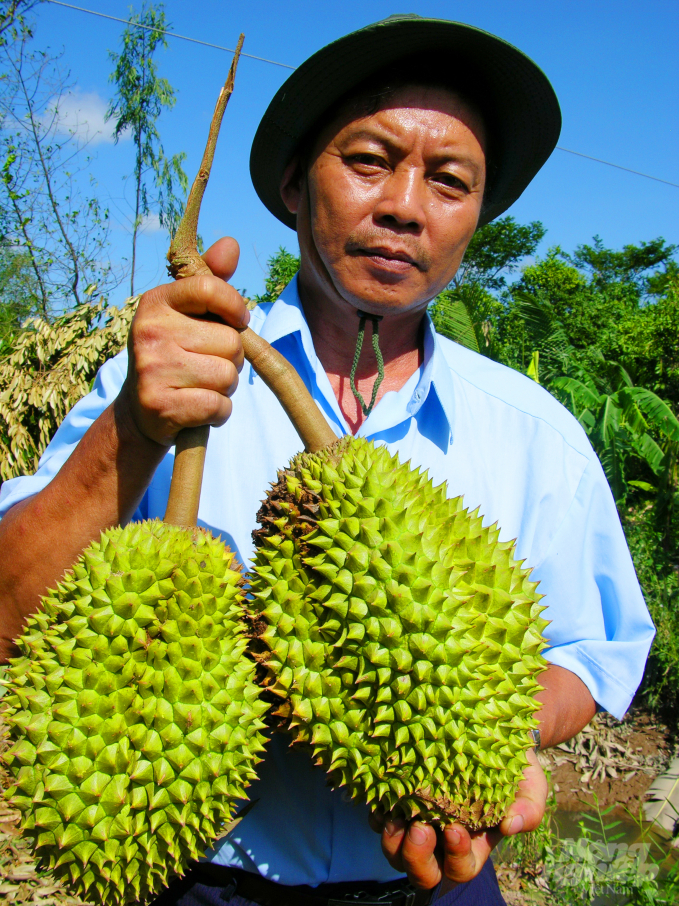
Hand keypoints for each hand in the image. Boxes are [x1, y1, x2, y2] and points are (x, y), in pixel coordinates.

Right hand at [119, 237, 249, 445]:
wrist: (140, 412)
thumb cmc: (175, 356)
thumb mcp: (187, 316)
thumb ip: (212, 283)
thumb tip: (232, 244)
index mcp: (156, 302)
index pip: (209, 288)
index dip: (235, 307)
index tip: (238, 321)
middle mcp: (149, 331)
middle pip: (231, 342)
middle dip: (232, 359)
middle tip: (207, 366)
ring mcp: (152, 369)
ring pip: (228, 376)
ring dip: (226, 387)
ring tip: (201, 386)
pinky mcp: (160, 405)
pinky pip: (219, 406)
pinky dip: (218, 412)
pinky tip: (197, 408)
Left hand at [369, 748, 547, 890]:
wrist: (489, 732)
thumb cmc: (513, 765)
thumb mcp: (530, 785)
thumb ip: (529, 807)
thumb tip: (512, 825)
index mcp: (473, 844)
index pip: (462, 869)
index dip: (457, 858)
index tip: (455, 829)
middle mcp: (441, 841)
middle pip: (423, 871)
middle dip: (416, 857)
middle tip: (419, 828)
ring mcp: (417, 821)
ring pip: (396, 850)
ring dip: (392, 839)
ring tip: (396, 814)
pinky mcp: (397, 799)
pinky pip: (379, 818)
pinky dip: (377, 812)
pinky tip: (382, 794)